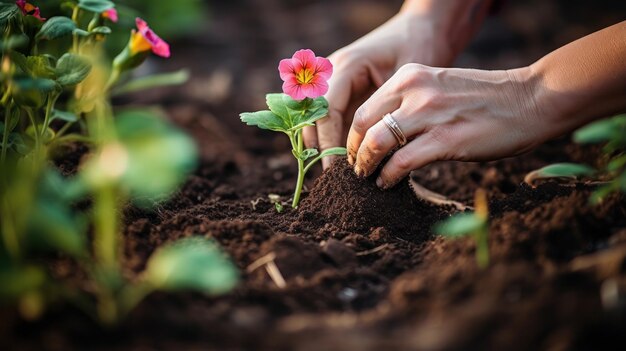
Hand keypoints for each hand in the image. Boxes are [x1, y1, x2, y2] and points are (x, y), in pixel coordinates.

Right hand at [304, 11, 453, 167]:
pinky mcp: (339, 90)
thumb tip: (378, 154)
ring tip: (335, 172)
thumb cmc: (420, 48)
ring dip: (321, 145)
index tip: (336, 168)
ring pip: (313, 118)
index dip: (328, 141)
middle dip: (320, 147)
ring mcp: (332, 80)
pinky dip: (331, 139)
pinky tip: (342, 159)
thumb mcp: (407, 81)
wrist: (423, 29)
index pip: (326, 110)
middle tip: (333, 176)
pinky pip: (326, 117)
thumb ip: (388, 112)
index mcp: (346, 65)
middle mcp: (331, 71)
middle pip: (312, 116)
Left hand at [348, 63, 557, 188]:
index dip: (353, 134)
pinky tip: (388, 183)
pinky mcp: (446, 140)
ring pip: (377, 143)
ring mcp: (430, 115)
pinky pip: (401, 163)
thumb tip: (382, 132)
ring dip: (366, 164)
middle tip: (356, 166)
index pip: (365, 107)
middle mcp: (415, 91)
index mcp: (411, 76)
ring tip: (368, 176)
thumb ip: (410, 102)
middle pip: (363, 124)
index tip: (354, 150)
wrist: (531, 99)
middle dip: (354, 150)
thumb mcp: (439, 85)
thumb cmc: (485, 97)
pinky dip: (388, 176)